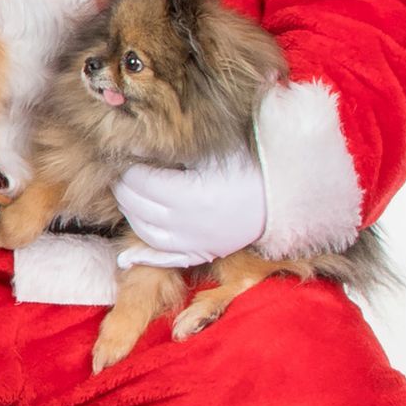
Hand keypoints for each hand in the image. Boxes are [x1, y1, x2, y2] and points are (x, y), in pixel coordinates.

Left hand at [113, 152, 265, 268]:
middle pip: (137, 207)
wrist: (283, 199)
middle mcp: (185, 223)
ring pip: (144, 231)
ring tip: (127, 197)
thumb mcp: (214, 154)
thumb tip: (138, 147)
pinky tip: (126, 257)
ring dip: (130, 214)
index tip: (127, 157)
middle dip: (124, 189)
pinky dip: (142, 257)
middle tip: (122, 175)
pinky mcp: (199, 253)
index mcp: (188, 195)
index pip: (140, 182)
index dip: (129, 169)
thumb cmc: (250, 169)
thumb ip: (176, 152)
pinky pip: (164, 258)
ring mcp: (191, 242)